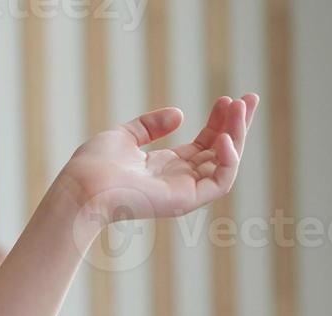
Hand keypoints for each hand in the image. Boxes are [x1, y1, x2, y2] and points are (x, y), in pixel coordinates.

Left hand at [62, 93, 258, 230]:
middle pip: (220, 152)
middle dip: (237, 125)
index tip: (226, 98)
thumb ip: (150, 125)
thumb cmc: (94, 165)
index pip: (204, 143)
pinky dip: (228, 160)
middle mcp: (177, 180)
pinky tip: (223, 138)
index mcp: (164, 167)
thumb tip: (180, 115)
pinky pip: (220, 182)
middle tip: (249, 98)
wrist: (82, 185)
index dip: (219, 121)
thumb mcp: (124, 136)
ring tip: (239, 108)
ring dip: (237, 135)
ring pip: (225, 164)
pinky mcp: (185, 201)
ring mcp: (183, 191)